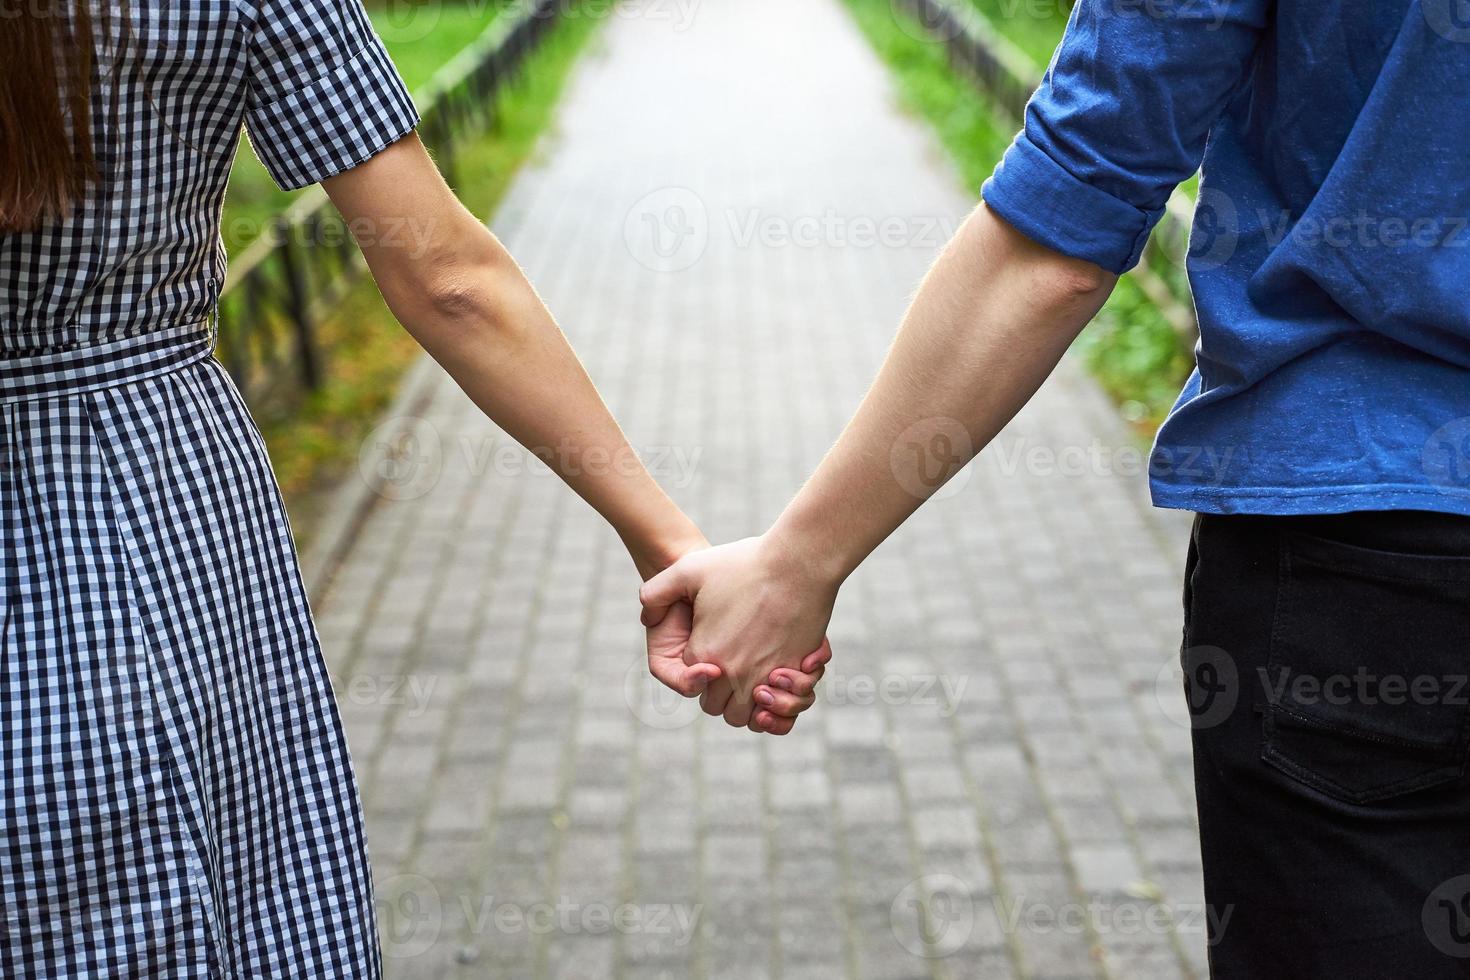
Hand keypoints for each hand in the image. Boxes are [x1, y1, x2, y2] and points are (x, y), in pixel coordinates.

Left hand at [640, 534, 839, 728]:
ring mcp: (766, 675)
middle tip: (727, 666)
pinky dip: (779, 704)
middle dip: (719, 693)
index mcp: (704, 652)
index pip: (693, 686)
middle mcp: (733, 671)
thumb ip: (655, 593)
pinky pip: (784, 709)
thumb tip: (646, 617)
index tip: (711, 645)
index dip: (698, 670)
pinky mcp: (797, 672)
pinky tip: (780, 678)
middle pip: (718, 707)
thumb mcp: (688, 569)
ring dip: (747, 703)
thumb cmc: (745, 562)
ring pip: (748, 716)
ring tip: (752, 675)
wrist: (797, 559)